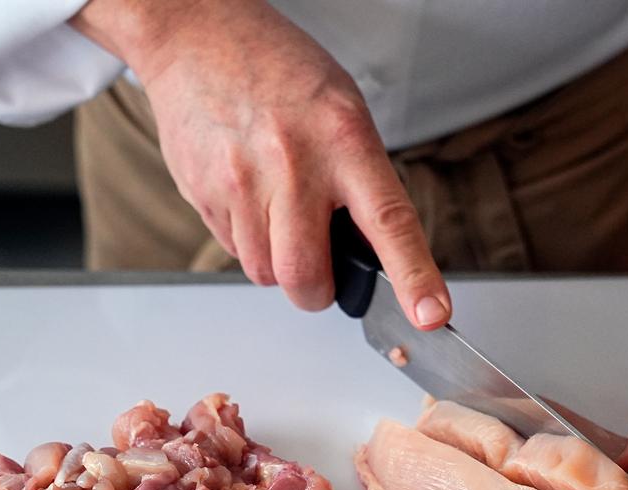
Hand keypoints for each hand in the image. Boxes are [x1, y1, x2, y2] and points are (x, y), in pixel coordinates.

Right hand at [71, 0, 450, 328]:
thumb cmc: (279, 73)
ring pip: (265, 273)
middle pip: (305, 275)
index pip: (389, 221)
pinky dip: (247, 242)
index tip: (429, 314)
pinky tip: (249, 198)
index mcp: (343, 139)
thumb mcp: (343, 112)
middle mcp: (293, 163)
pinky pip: (233, 252)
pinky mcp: (203, 193)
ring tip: (279, 214)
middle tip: (322, 276)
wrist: (197, 36)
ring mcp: (242, 181)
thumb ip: (360, 181)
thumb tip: (373, 254)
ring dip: (277, 264)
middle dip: (317, 291)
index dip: (414, 276)